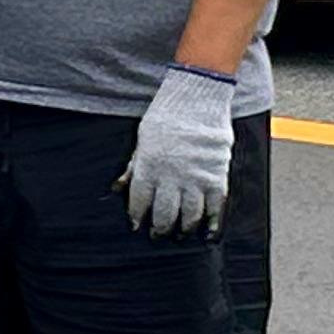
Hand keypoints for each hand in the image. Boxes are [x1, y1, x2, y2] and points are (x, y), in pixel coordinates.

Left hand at [120, 64, 238, 238]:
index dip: (137, 217)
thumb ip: (133, 167)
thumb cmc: (167, 114)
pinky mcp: (217, 176)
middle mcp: (171, 176)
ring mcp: (196, 178)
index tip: (137, 225)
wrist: (198, 97)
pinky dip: (212, 223)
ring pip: (189, 215)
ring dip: (183, 229)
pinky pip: (215, 207)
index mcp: (149, 167)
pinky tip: (207, 233)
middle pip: (164, 214)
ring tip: (179, 234)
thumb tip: (117, 188)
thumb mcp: (142, 138)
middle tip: (158, 235)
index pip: (140, 201)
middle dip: (159, 228)